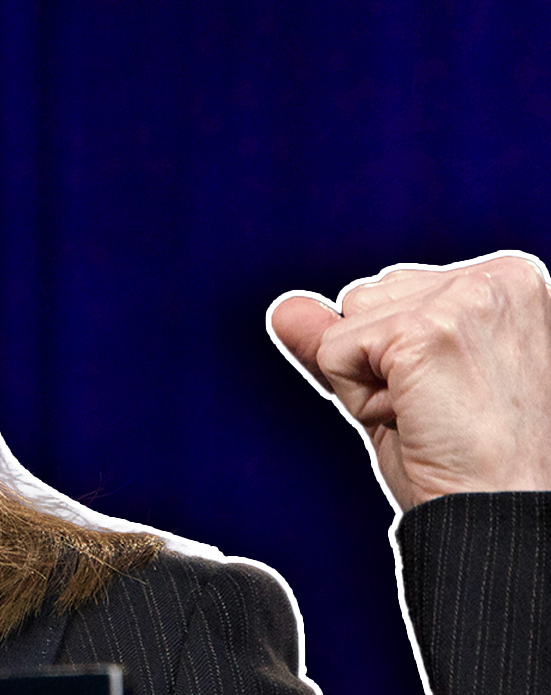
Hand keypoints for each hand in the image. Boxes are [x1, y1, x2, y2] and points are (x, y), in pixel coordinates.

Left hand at [268, 253, 550, 511]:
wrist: (501, 516)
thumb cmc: (475, 465)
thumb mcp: (409, 383)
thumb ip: (350, 335)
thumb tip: (286, 309)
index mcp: (508, 282)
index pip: (398, 294)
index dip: (401, 356)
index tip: (457, 396)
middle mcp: (498, 278)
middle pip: (368, 297)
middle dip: (380, 360)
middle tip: (442, 411)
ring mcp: (465, 299)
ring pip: (348, 319)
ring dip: (367, 379)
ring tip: (431, 415)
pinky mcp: (425, 330)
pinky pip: (333, 351)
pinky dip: (356, 398)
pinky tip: (413, 419)